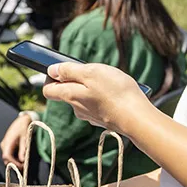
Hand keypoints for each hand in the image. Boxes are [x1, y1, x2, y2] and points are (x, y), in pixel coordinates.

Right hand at [0, 112, 33, 168]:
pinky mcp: (6, 145)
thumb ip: (22, 150)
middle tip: (23, 166)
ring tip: (23, 163)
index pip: (7, 156)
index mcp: (8, 142)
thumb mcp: (24, 139)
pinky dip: (13, 158)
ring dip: (13, 161)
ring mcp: (4, 145)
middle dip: (14, 164)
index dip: (13, 163)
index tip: (21, 166)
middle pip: (6, 158)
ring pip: (6, 157)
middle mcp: (4, 144)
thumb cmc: (23, 128)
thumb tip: (22, 161)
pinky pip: (8, 154)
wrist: (21, 121)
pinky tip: (20, 158)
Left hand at [42, 63, 156, 134]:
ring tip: (109, 80)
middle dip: (77, 79)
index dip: (51, 77)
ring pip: (85, 98)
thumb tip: (52, 70)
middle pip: (68, 92)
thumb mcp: (90, 73)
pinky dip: (104, 96)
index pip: (48, 90)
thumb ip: (69, 71)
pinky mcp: (104, 119)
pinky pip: (99, 104)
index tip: (61, 68)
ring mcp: (91, 116)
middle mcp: (77, 109)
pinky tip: (117, 92)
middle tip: (92, 71)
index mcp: (70, 96)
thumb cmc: (115, 93)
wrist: (138, 118)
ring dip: (93, 87)